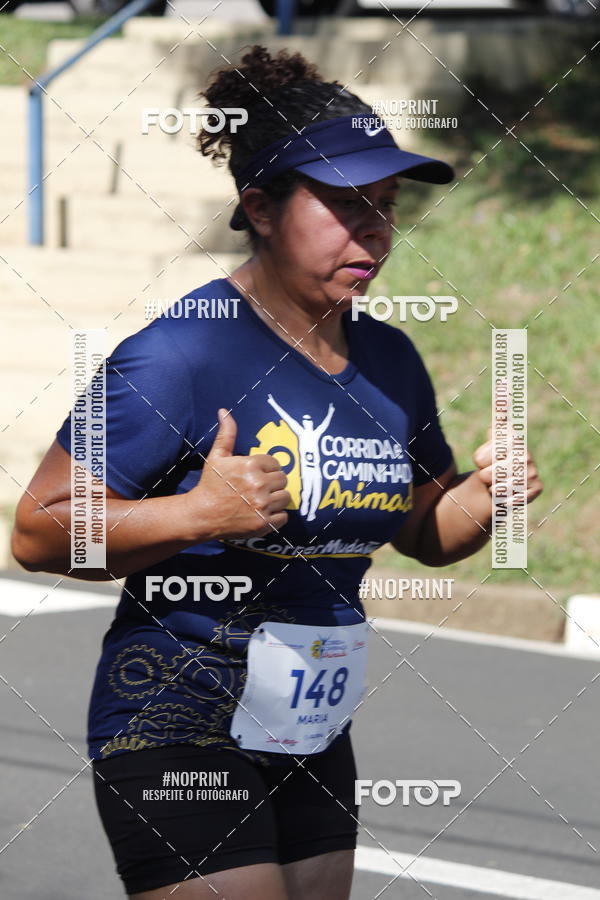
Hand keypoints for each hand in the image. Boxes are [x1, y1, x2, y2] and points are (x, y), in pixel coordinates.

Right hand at [183, 409, 290, 540]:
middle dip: (272, 483)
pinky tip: (261, 513)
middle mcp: (258, 484)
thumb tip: (224, 411)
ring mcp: (262, 505)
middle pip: (283, 479)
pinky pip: (284, 517)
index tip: (254, 476)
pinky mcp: (264, 523)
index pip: (275, 463)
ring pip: (286, 497)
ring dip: (276, 499)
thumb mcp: (216, 457)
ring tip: (260, 501)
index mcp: (250, 465)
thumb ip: (226, 434)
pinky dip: (276, 517)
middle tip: (257, 489)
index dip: (265, 469)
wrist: (201, 515)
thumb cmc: (210, 484)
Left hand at [473, 424, 542, 503]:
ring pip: (499, 487)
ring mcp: (532, 471)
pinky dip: (504, 499)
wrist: (499, 484)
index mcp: (512, 439)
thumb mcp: (489, 439)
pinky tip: (508, 493)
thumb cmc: (491, 460)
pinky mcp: (537, 488)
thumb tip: (504, 395)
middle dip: (485, 476)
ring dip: (494, 489)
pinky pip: (510, 498)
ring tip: (499, 483)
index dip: (480, 460)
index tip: (484, 459)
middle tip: (491, 473)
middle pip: (489, 473)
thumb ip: (495, 420)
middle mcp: (525, 453)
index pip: (483, 456)